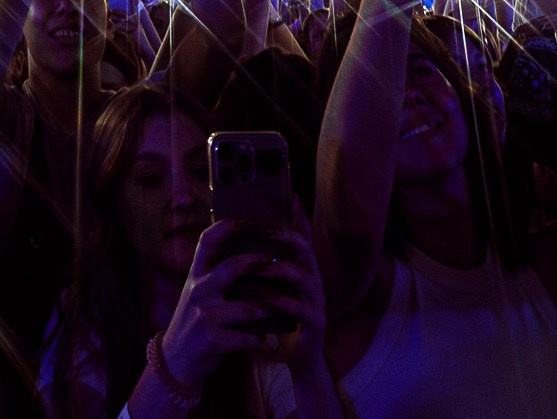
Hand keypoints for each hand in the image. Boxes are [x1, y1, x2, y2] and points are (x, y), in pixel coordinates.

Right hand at [159, 219, 321, 389]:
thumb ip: (214, 276)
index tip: (249, 219)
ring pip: (250, 307)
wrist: (175, 361)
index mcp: (195, 276)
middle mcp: (198, 291)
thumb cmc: (194, 323)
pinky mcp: (211, 340)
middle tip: (279, 262)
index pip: (207, 241)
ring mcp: (204, 315)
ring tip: (281, 308)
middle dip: (261, 264)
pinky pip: (248, 337)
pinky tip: (260, 339)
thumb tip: (250, 256)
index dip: (228, 226)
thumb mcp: (196, 294)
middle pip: (234, 267)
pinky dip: (258, 339)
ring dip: (270, 309)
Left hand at [275, 206, 328, 371]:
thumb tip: (238, 245)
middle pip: (305, 251)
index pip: (302, 239)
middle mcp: (314, 281)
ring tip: (261, 267)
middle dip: (287, 237)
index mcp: (304, 271)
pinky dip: (284, 303)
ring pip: (304, 278)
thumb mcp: (271, 290)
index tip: (291, 197)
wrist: (301, 359)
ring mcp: (318, 302)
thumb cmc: (282, 320)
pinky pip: (302, 309)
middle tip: (266, 230)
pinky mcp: (316, 323)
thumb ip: (263, 270)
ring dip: (282, 270)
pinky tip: (269, 300)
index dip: (299, 218)